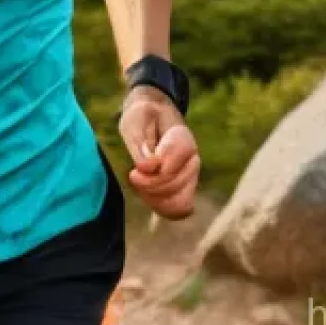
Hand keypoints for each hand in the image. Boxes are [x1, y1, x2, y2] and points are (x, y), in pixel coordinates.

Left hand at [119, 85, 199, 219]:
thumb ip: (140, 143)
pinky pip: (180, 209)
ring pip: (179, 203)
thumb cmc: (141, 117)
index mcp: (182, 139)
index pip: (171, 168)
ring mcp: (191, 176)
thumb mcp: (134, 122)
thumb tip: (147, 167)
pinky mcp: (185, 188)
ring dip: (155, 199)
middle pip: (174, 187)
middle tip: (133, 175)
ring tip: (140, 185)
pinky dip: (162, 207)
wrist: (153, 115)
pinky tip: (147, 195)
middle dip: (149, 187)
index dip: (150, 176)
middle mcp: (192, 160)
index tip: (133, 171)